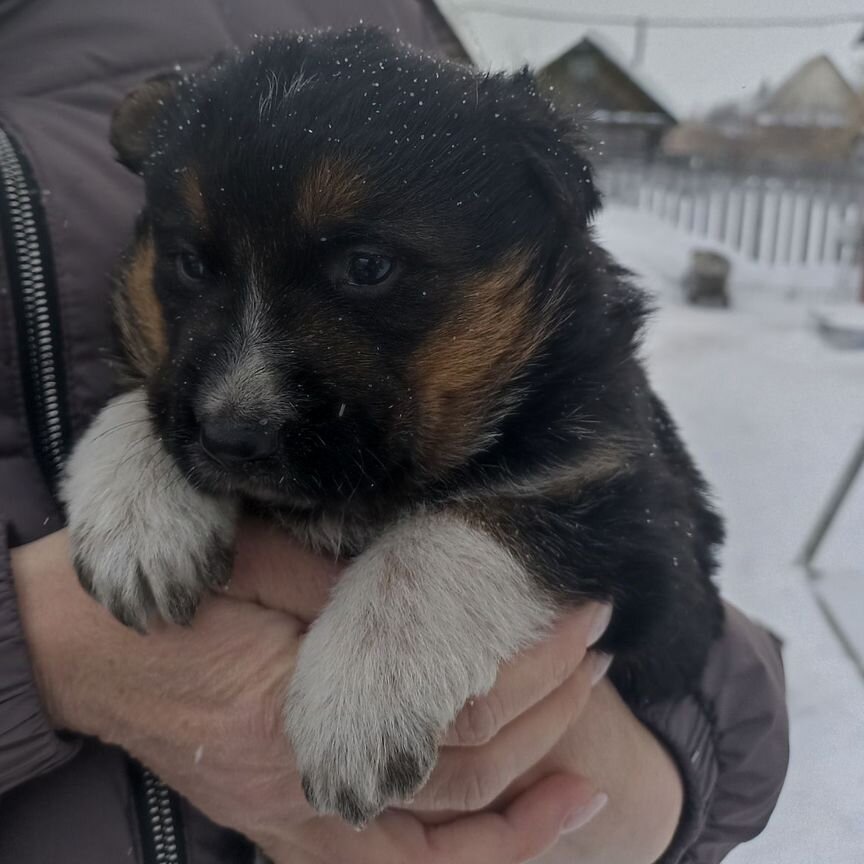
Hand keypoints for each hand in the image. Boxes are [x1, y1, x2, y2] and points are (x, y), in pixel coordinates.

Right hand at [11, 524, 602, 863]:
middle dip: (549, 705)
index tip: (576, 611)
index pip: (456, 709)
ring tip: (588, 744)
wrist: (92, 649)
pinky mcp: (296, 823)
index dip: (529, 663)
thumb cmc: (177, 598)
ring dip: (528, 794)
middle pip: (468, 768)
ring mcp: (305, 818)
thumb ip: (353, 592)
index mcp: (308, 715)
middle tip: (596, 642)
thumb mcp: (266, 567)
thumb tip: (448, 582)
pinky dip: (469, 857)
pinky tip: (532, 825)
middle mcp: (314, 787)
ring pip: (445, 837)